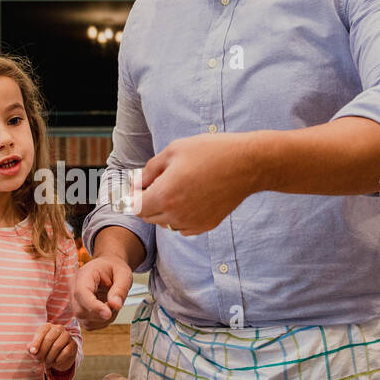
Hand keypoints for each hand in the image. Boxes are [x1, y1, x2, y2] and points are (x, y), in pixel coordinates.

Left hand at [29, 322, 75, 371]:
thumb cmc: (45, 349)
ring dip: (50, 357)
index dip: (36, 343)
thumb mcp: (37, 348)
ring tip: (47, 362)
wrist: (59, 356)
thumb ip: (32, 348)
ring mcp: (67, 335)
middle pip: (49, 339)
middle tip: (39, 360)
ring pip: (57, 346)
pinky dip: (59, 359)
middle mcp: (58, 328)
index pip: (41, 332)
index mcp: (48, 326)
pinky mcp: (73, 344)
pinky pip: (65, 352)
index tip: (33, 352)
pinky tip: (55, 361)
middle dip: (42, 352)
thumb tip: (32, 350)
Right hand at [73, 255, 133, 329]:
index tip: (108, 313)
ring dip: (103, 319)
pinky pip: (89, 324)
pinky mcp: (80, 312)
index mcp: (83, 275)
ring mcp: (75, 302)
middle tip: (116, 303)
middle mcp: (74, 289)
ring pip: (85, 320)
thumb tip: (115, 305)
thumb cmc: (114, 269)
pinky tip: (108, 310)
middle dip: (101, 314)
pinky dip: (102, 322)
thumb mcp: (123, 274)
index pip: (81, 293)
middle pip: (80, 310)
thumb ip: (120, 289)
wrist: (108, 268)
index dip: (94, 306)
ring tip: (112, 304)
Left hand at [136, 132, 261, 235]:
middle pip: (148, 217)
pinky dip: (180, 217)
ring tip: (177, 188)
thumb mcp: (173, 151)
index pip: (135, 207)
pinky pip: (183, 227)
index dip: (132, 196)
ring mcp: (192, 223)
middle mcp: (176, 215)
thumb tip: (136, 183)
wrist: (247, 163)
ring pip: (166, 223)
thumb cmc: (210, 152)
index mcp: (164, 196)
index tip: (137, 186)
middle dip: (147, 202)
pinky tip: (190, 199)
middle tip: (157, 183)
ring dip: (164, 210)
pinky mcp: (207, 225)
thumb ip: (149, 170)